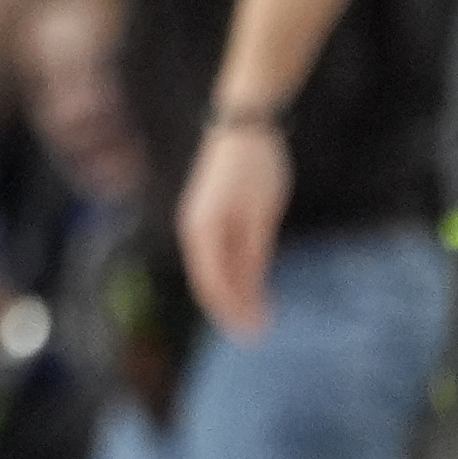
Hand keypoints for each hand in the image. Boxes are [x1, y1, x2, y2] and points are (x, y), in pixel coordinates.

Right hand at [177, 120, 290, 337]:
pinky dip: (234, 275)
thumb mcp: (262, 214)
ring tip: (258, 317)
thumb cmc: (256, 165)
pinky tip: (252, 287)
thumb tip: (251, 291)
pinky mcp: (210, 216)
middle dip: (232, 311)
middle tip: (257, 336)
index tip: (256, 334)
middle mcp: (195, 230)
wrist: (244, 122)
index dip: (234, 312)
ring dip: (234, 295)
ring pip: (214, 271)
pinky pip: (218, 255)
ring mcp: (199, 223)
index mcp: (203, 231)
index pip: (214, 285)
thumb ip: (254, 253)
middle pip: (210, 283)